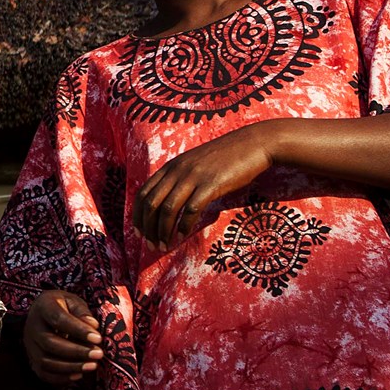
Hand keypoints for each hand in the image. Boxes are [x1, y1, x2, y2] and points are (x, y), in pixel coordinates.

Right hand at [24, 289, 102, 385]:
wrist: (45, 314)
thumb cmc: (64, 307)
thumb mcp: (74, 302)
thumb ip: (82, 312)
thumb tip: (93, 326)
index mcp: (43, 306)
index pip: (58, 319)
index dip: (78, 330)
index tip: (97, 338)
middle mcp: (31, 326)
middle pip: (49, 343)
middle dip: (76, 351)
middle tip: (98, 354)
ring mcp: (29, 345)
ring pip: (45, 361)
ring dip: (70, 366)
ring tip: (93, 365)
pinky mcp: (32, 359)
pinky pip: (43, 373)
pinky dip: (61, 377)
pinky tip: (79, 375)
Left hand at [135, 122, 275, 245]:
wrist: (253, 143)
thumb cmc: (225, 158)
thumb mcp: (195, 164)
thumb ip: (180, 179)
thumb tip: (168, 204)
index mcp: (171, 166)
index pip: (143, 193)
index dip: (137, 215)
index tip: (138, 232)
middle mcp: (177, 170)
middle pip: (152, 203)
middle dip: (147, 228)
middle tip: (149, 246)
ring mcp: (194, 176)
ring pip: (168, 209)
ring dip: (163, 231)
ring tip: (163, 246)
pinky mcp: (211, 184)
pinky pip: (191, 209)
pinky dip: (183, 226)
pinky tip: (182, 237)